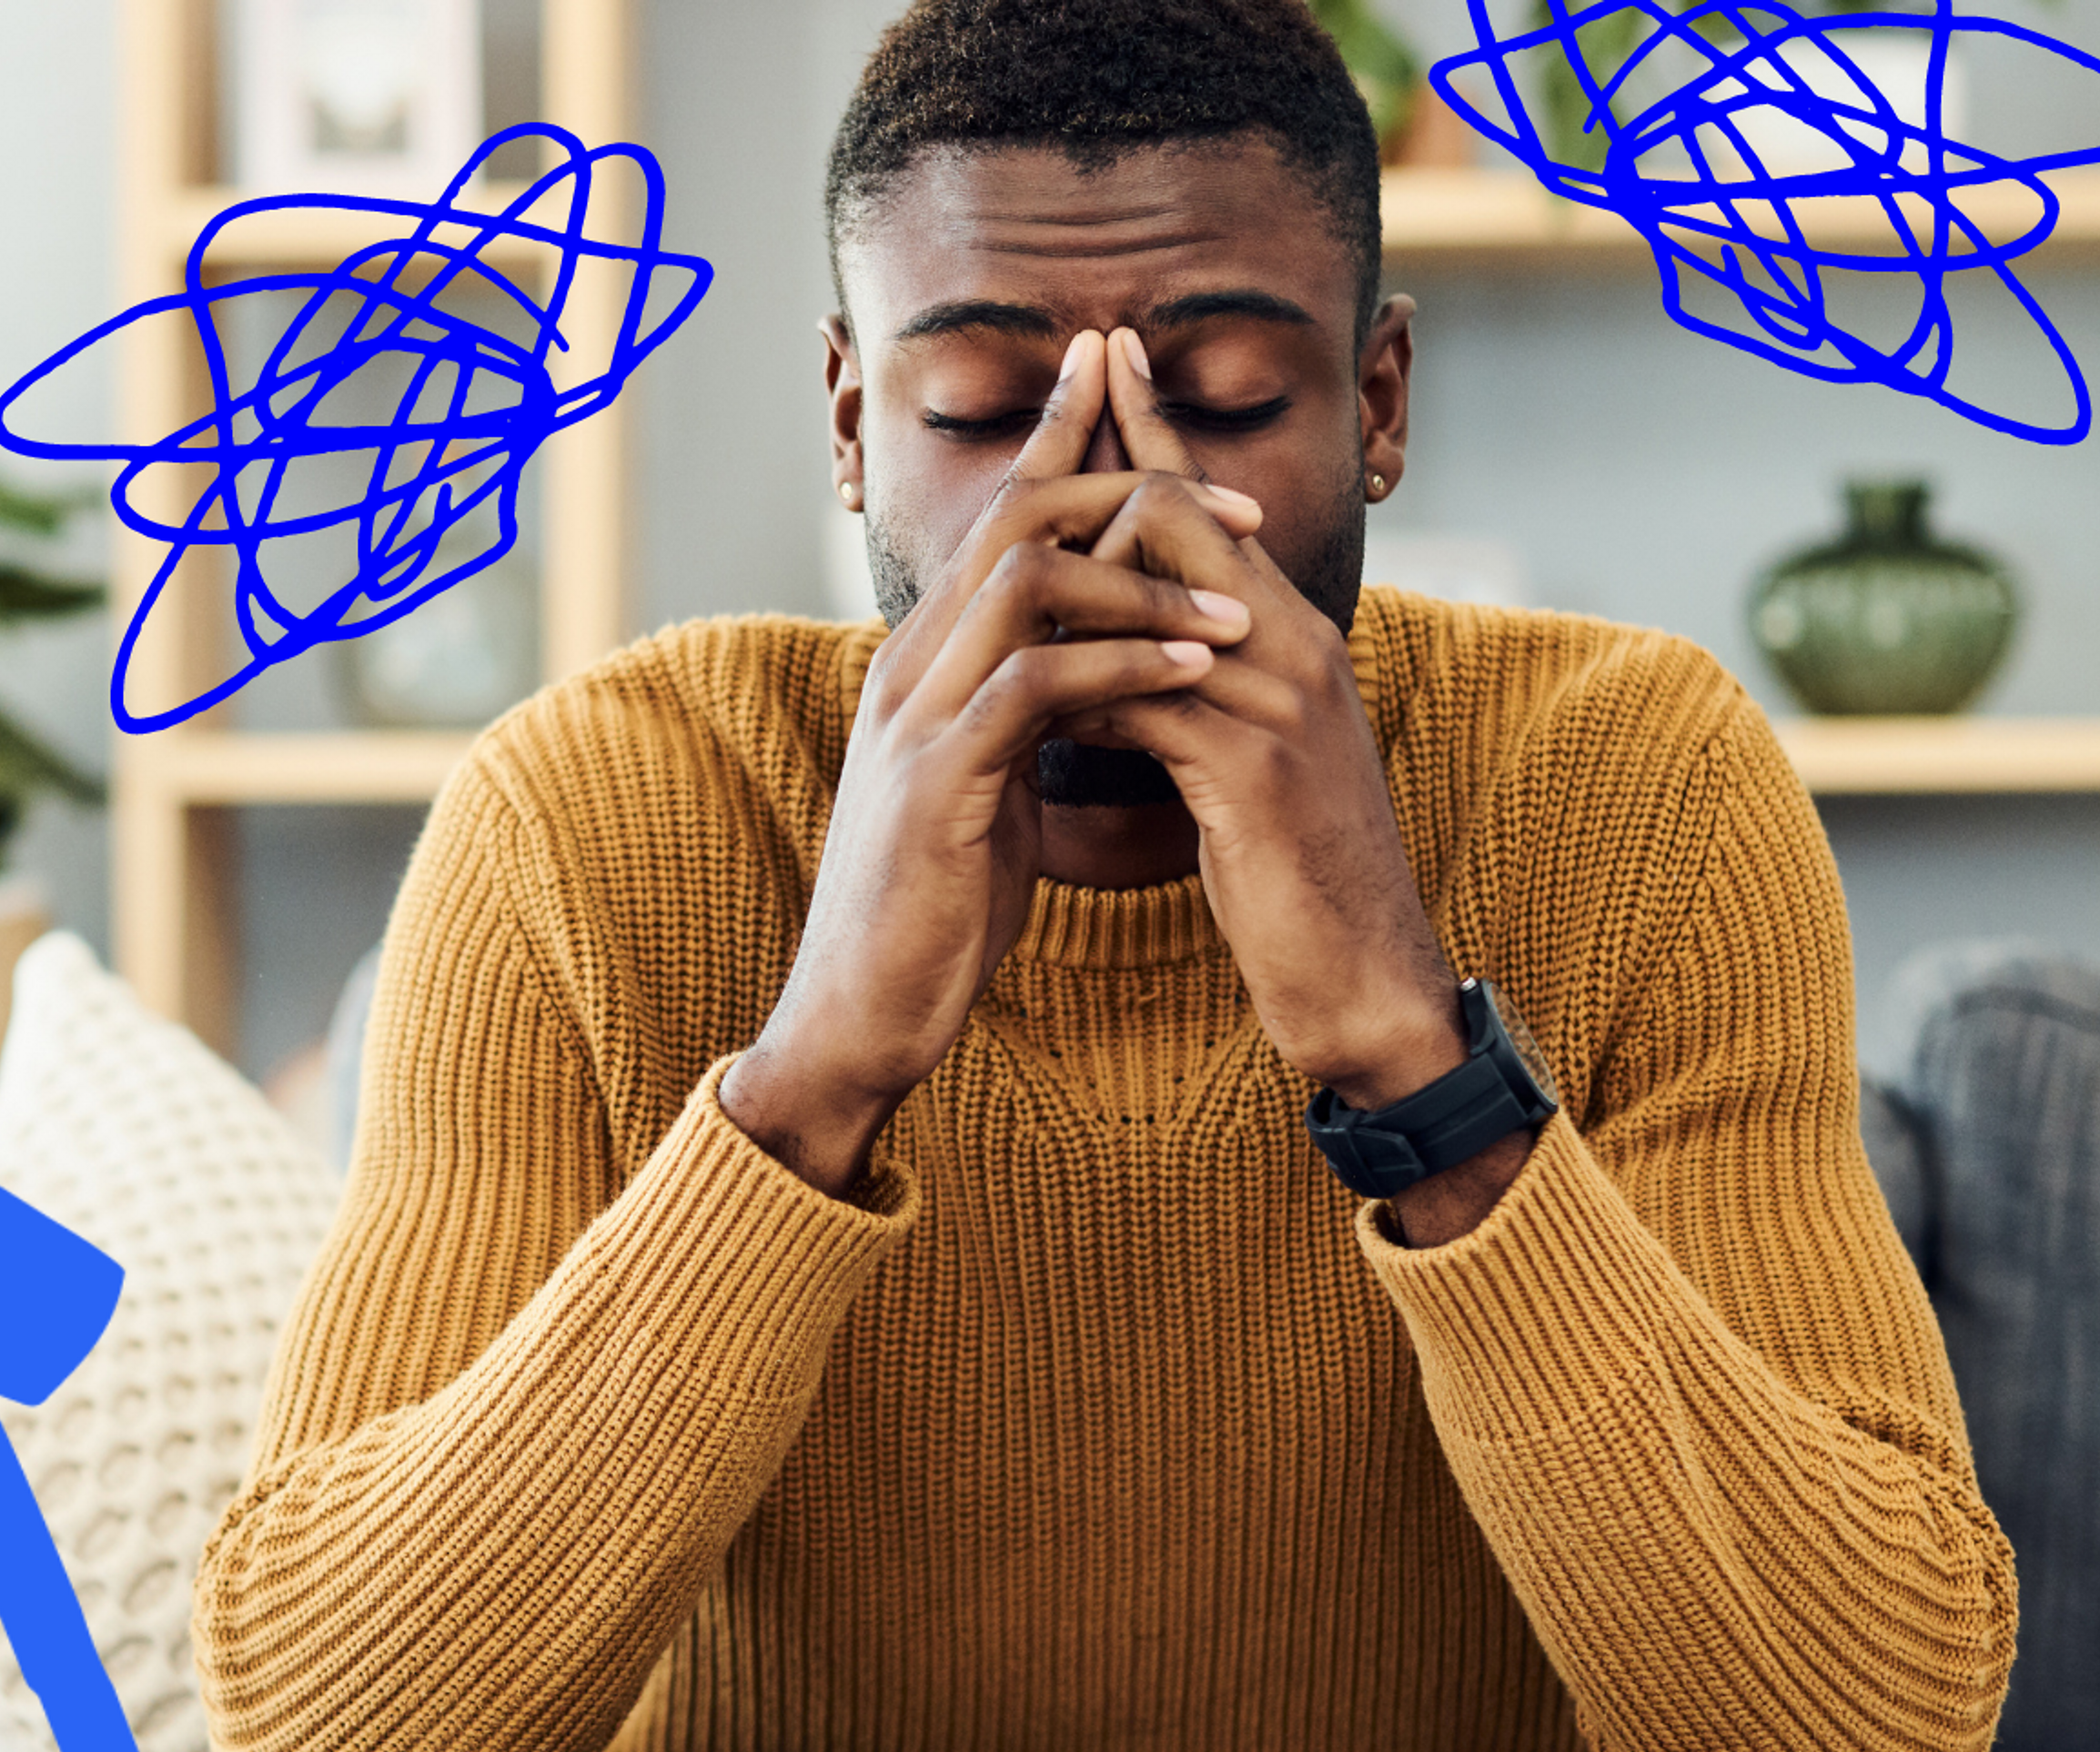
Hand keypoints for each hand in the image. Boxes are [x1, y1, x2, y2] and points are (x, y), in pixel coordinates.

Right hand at [724, 330, 1258, 1195]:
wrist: (862, 1014)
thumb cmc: (933, 910)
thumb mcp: (983, 786)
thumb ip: (1018, 716)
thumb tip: (1082, 671)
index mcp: (924, 661)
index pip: (997, 518)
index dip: (1064, 442)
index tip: (1136, 391)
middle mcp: (909, 667)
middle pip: (1011, 517)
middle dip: (1124, 483)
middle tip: (1236, 500)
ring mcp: (915, 720)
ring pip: (1025, 585)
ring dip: (1143, 579)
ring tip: (1237, 602)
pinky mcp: (938, 783)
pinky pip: (1035, 687)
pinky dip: (1122, 666)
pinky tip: (1192, 668)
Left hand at [1047, 328, 1465, 1113]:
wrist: (1365, 978)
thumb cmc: (1297, 874)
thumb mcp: (1246, 761)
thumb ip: (1196, 689)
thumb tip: (1110, 649)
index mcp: (1291, 635)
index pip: (1212, 503)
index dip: (1153, 428)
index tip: (1103, 354)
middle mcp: (1296, 645)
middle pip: (1176, 516)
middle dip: (1090, 493)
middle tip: (1028, 483)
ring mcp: (1280, 702)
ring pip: (1149, 598)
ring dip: (1065, 603)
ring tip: (1001, 609)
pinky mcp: (1253, 770)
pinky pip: (1142, 701)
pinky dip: (1081, 701)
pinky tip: (1038, 720)